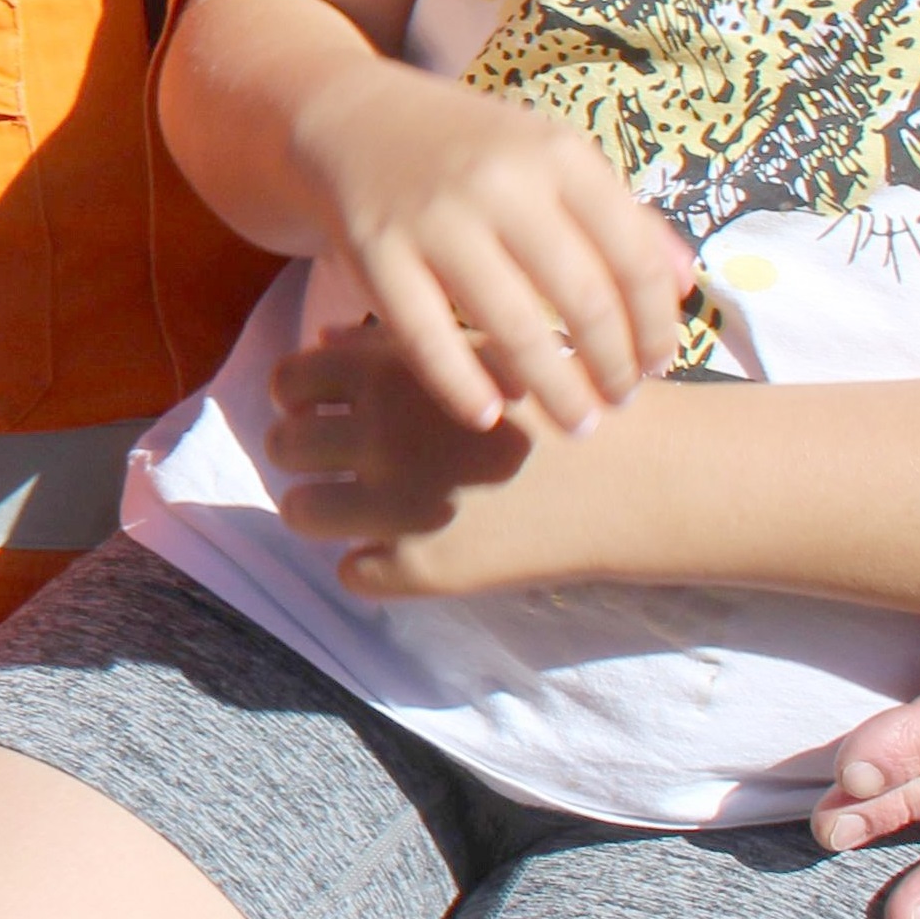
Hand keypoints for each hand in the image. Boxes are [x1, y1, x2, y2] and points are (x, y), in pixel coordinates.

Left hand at [263, 316, 582, 593]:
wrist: (635, 477)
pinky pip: (352, 572)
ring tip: (367, 507)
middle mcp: (381, 434)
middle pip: (284, 446)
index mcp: (392, 373)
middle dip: (306, 453)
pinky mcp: (422, 568)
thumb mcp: (478, 349)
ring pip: (301, 512)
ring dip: (327, 509)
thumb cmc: (560, 400)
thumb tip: (320, 346)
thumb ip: (392, 346)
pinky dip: (376, 564)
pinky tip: (415, 547)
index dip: (299, 398)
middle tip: (344, 462)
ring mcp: (398, 504)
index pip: (289, 381)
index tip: (325, 409)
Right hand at [291, 66, 691, 432]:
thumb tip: (685, 286)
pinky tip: (489, 414)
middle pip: (583, 299)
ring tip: (578, 425)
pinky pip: (426, 337)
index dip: (656, 325)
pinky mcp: (374, 251)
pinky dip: (462, 386)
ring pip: (512, 327)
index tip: (659, 366)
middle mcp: (501, 180)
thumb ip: (622, 216)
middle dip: (613, 367)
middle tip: (620, 403)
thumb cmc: (471, 150)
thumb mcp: (551, 157)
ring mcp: (434, 217)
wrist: (351, 120)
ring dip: (556, 390)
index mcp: (558, 154)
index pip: (633, 257)